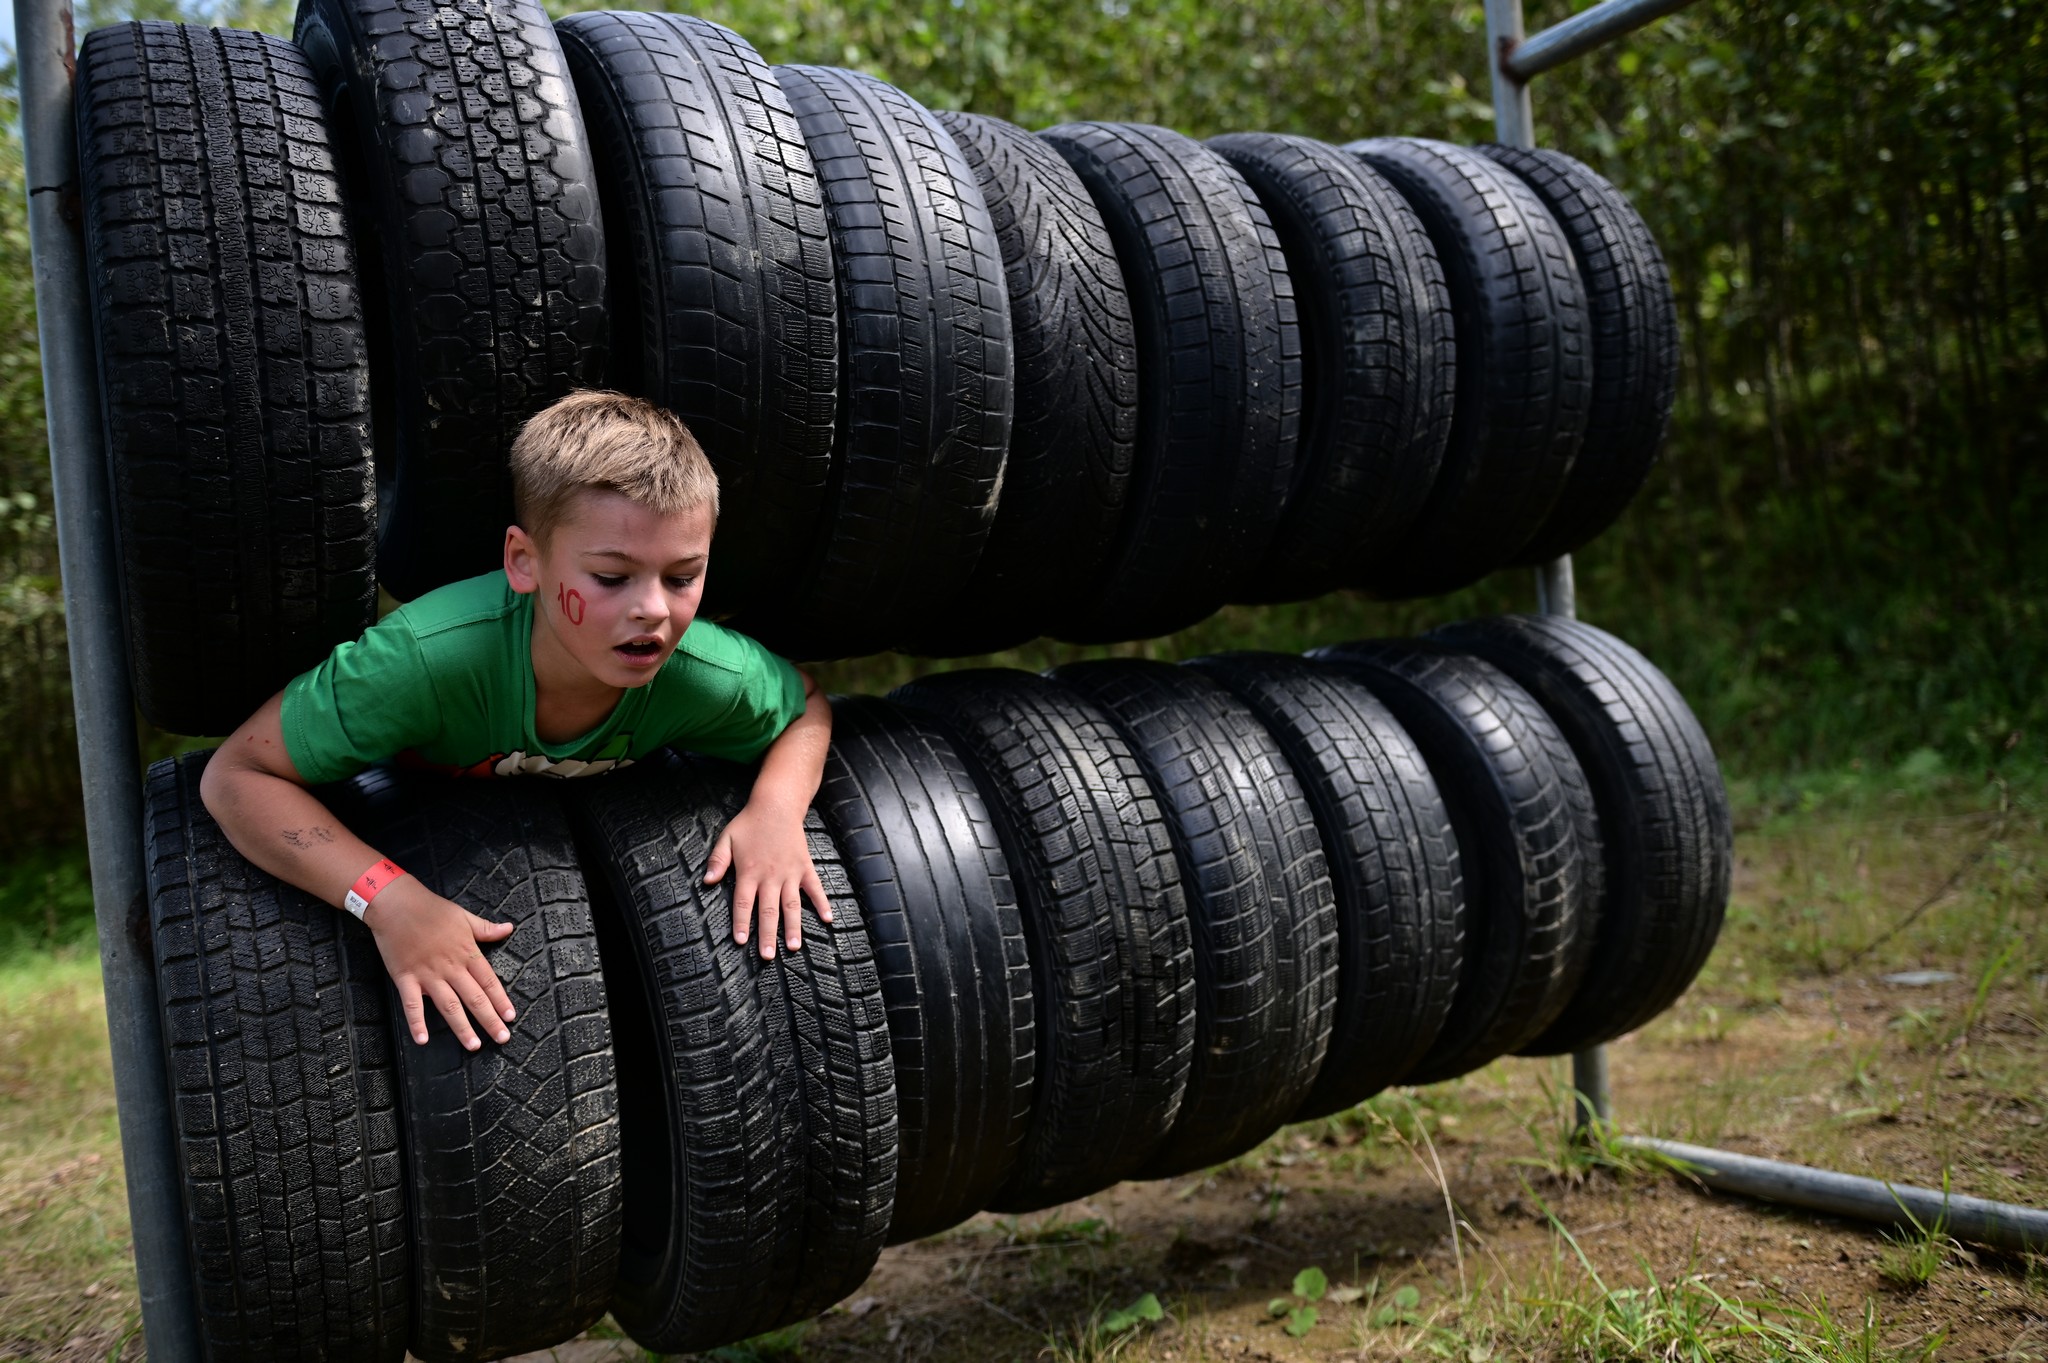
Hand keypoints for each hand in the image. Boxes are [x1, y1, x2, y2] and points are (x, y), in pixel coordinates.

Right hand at [364, 876, 517, 1048]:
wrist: (396, 904)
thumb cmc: (430, 909)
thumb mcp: (464, 916)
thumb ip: (486, 928)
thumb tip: (508, 928)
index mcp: (466, 952)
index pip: (489, 981)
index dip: (501, 1000)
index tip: (511, 1016)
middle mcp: (450, 967)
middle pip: (474, 998)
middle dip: (490, 1020)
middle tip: (502, 1038)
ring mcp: (427, 974)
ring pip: (449, 1006)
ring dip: (462, 1027)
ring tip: (473, 1045)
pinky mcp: (405, 978)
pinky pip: (412, 1005)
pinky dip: (417, 1023)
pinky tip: (422, 1040)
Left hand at [704, 800, 831, 958]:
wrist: (777, 805)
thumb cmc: (749, 823)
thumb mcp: (726, 839)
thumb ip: (717, 862)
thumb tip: (706, 881)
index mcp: (749, 872)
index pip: (743, 903)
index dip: (742, 922)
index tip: (742, 941)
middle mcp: (770, 876)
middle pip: (768, 910)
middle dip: (767, 935)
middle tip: (768, 955)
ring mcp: (790, 873)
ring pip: (792, 905)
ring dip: (792, 927)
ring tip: (793, 947)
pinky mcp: (804, 867)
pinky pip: (815, 888)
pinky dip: (822, 903)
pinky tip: (828, 919)